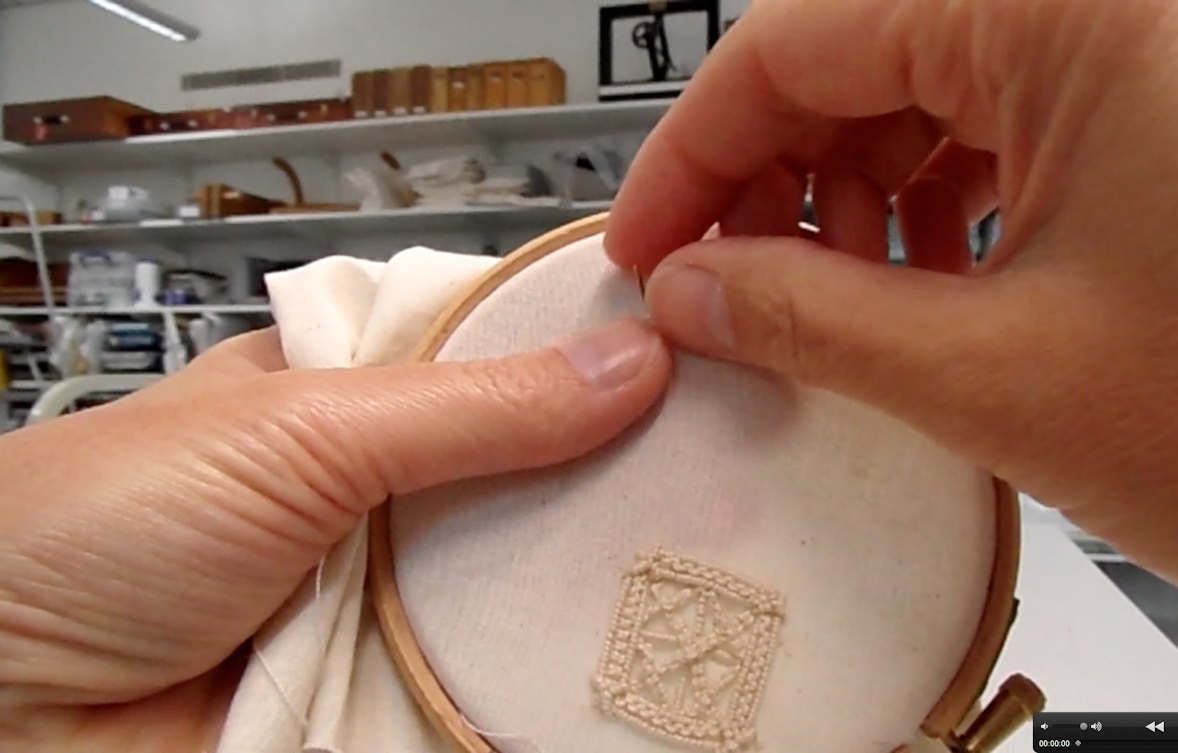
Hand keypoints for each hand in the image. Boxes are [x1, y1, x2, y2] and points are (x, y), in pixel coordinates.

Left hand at [0, 321, 669, 750]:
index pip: (492, 363)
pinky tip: (601, 665)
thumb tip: (622, 363)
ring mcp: (373, 597)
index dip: (584, 364)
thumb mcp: (299, 429)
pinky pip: (477, 683)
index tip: (684, 367)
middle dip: (598, 488)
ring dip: (570, 594)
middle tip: (713, 480)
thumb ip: (468, 402)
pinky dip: (525, 681)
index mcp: (335, 396)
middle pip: (517, 483)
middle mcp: (363, 496)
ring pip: (509, 589)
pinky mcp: (373, 691)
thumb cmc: (83, 530)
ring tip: (684, 575)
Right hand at [605, 0, 1177, 634]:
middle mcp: (1111, 16)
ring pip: (920, 102)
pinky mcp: (1157, 139)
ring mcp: (1141, 73)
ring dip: (841, 202)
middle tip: (712, 278)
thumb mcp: (997, 374)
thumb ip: (808, 317)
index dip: (693, 150)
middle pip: (856, 62)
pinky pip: (991, 145)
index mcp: (1072, 13)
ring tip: (807, 299)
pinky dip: (920, 218)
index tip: (649, 237)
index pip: (798, 39)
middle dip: (765, 178)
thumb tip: (696, 288)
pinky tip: (898, 293)